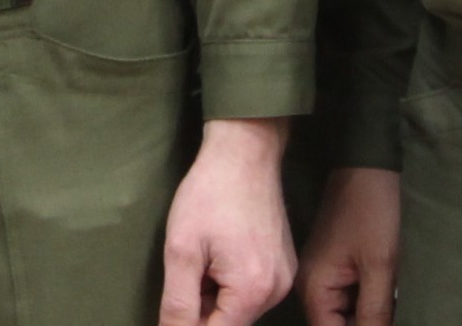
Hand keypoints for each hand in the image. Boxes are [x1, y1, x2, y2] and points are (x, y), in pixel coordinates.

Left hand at [159, 117, 296, 325]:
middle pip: (230, 322)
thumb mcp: (181, 249)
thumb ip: (178, 303)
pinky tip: (218, 250)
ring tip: (202, 254)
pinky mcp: (284, 265)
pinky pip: (252, 290)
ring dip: (215, 294)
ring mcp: (284, 278)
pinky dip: (230, 281)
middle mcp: (276, 291)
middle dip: (202, 308)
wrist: (245, 152)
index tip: (177, 302)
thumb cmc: (209, 193)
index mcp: (253, 291)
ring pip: (240, 307)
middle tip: (188, 268)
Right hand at [300, 167, 398, 325]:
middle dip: (365, 325)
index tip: (383, 324)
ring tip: (392, 304)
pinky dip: (370, 302)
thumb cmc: (371, 212)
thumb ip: (374, 312)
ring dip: (369, 316)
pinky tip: (390, 298)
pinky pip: (350, 298)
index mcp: (314, 288)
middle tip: (390, 312)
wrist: (366, 167)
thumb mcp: (379, 266)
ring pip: (346, 314)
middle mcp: (312, 286)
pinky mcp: (336, 267)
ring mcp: (323, 275)